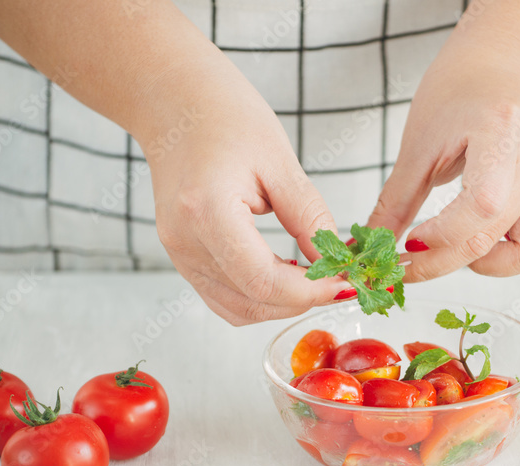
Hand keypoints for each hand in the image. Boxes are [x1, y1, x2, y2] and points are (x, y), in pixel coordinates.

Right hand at [145, 76, 348, 325]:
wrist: (173, 102)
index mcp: (206, 212)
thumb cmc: (224, 116)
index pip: (263, 281)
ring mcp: (178, 254)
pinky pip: (225, 298)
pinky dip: (261, 298)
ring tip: (317, 278)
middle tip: (340, 281)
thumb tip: (335, 262)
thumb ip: (309, 218)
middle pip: (253, 302)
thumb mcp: (280, 161)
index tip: (345, 282)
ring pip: (239, 310)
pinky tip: (287, 276)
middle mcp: (185, 242)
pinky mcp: (182, 258)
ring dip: (283, 304)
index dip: (310, 290)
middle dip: (303, 299)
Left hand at [368, 44, 519, 280]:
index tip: (408, 246)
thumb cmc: (458, 97)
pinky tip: (501, 245)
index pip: (481, 206)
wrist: (502, 70)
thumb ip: (394, 203)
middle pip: (497, 236)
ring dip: (494, 264)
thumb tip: (367, 247)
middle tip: (415, 260)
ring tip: (464, 244)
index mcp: (503, 133)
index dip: (442, 238)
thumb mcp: (418, 145)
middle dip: (447, 260)